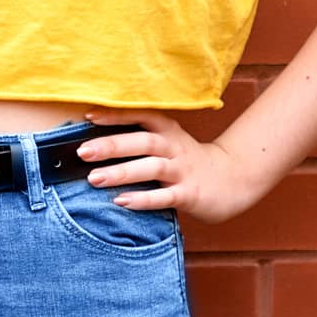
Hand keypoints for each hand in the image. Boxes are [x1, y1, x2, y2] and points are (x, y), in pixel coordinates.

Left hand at [75, 106, 258, 224]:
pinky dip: (143, 199)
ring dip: (122, 172)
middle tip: (82, 152)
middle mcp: (174, 147)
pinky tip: (122, 202)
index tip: (87, 116)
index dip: (115, 115)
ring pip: (152, 168)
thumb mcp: (168, 143)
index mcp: (167, 131)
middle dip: (112, 145)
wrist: (234, 180)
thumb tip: (94, 143)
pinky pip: (165, 196)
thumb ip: (140, 140)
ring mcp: (183, 171)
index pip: (141, 116)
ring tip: (94, 179)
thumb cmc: (187, 161)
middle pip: (143, 141)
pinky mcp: (191, 194)